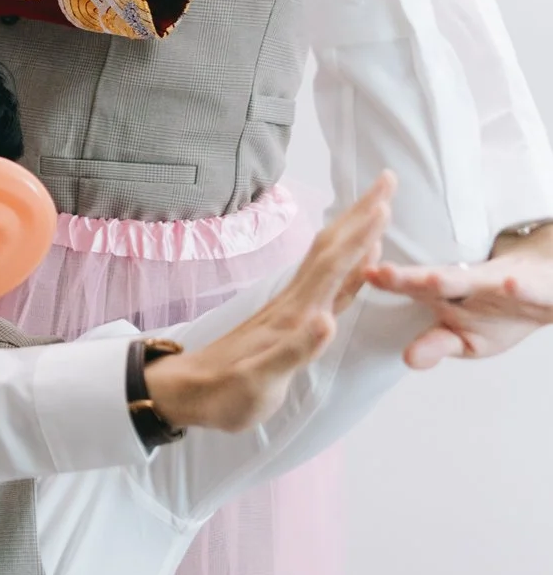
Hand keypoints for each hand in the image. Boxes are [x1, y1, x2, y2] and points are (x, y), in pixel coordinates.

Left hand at [144, 174, 391, 431]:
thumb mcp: (259, 380)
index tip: (385, 203)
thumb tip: (327, 320)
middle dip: (361, 216)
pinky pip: (327, 286)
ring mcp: (291, 310)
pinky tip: (357, 263)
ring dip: (355, 233)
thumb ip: (294, 351)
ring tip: (379, 209)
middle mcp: (294, 304)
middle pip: (333, 250)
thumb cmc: (225, 393)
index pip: (333, 266)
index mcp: (294, 315)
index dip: (359, 236)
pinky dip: (348, 268)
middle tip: (387, 181)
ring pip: (330, 262)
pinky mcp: (290, 322)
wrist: (187, 394)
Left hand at [367, 254, 552, 367]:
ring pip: (480, 279)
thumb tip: (408, 359)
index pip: (413, 287)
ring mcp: (505, 281)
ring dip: (458, 278)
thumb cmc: (500, 313)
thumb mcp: (467, 337)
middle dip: (409, 277)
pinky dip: (522, 288)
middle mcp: (472, 281)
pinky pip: (532, 289)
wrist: (549, 288)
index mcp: (449, 291)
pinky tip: (510, 285)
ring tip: (433, 280)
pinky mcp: (541, 288)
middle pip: (437, 278)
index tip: (359, 278)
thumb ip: (437, 344)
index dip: (389, 283)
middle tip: (379, 273)